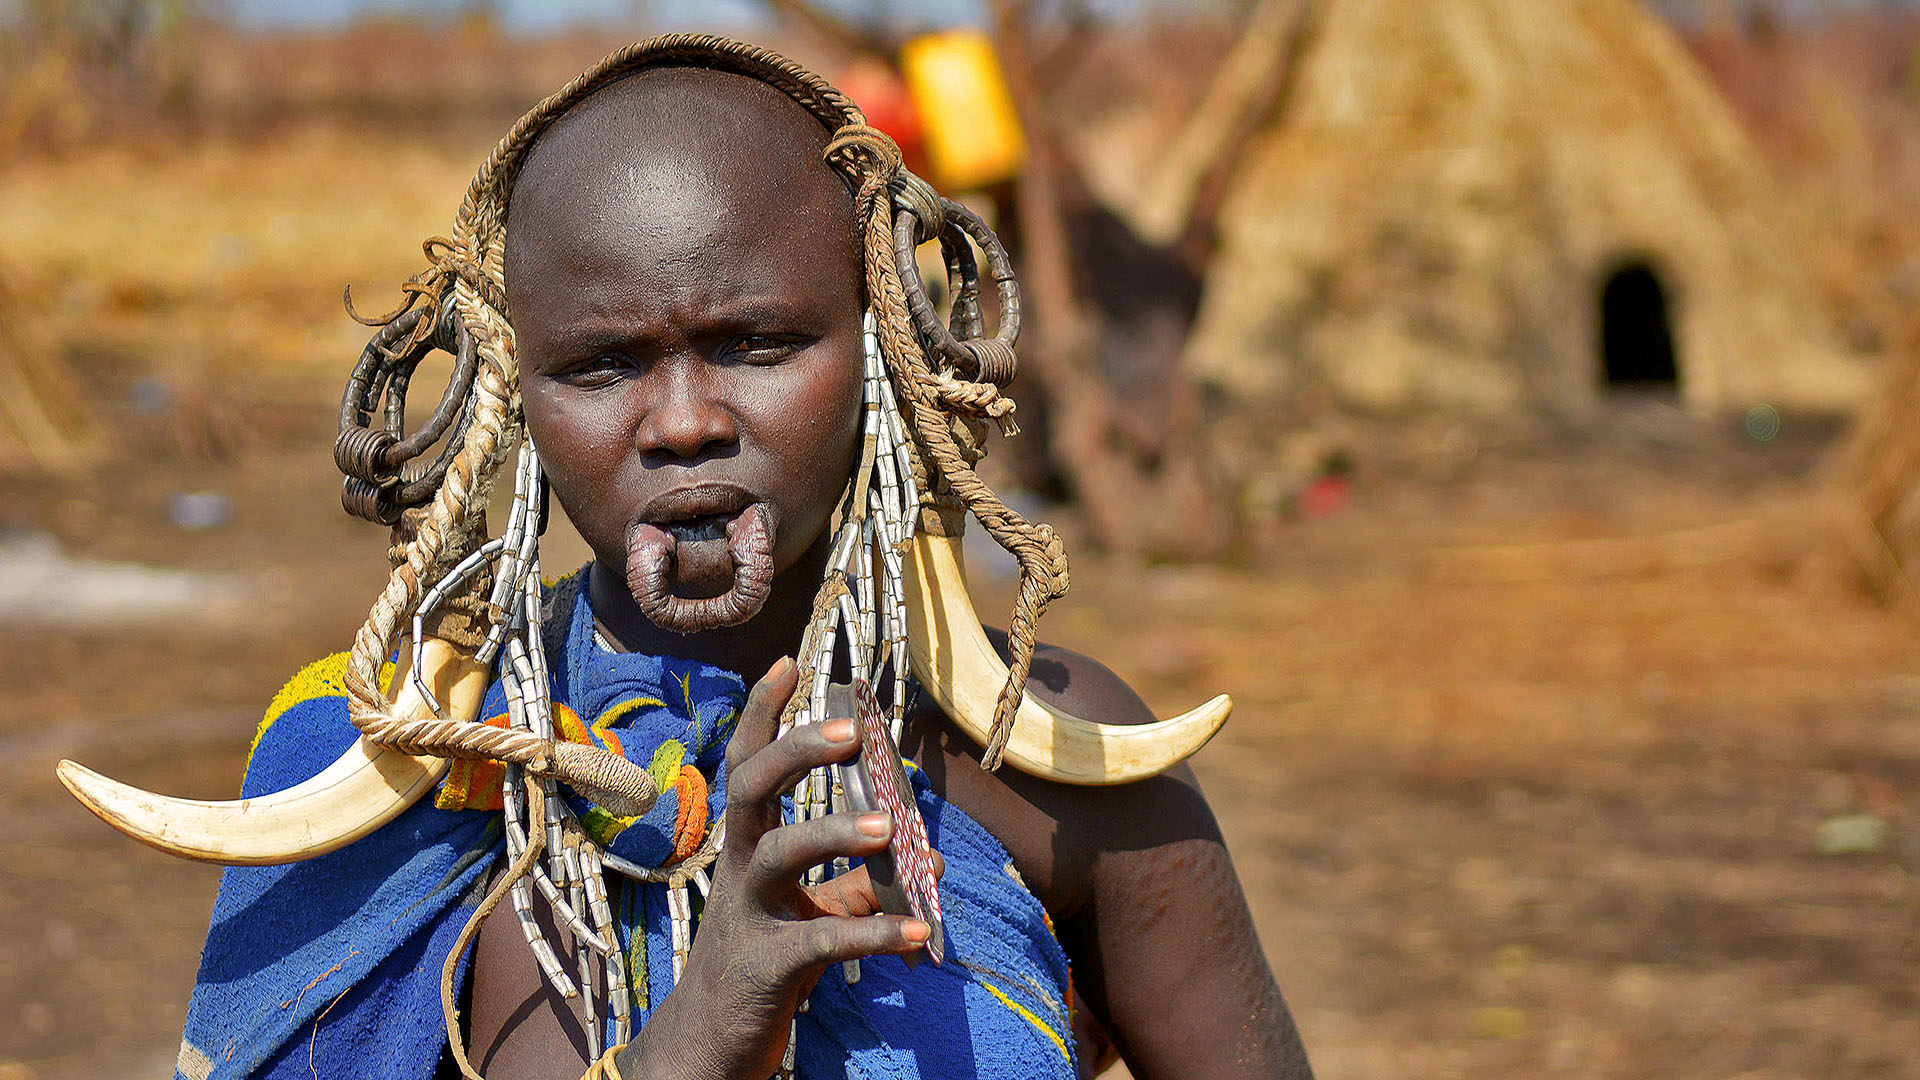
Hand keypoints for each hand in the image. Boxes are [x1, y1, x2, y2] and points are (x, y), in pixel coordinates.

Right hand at [615, 658, 933, 1079]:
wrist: (713, 1043)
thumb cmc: (765, 961)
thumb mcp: (812, 913)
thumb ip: (862, 883)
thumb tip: (928, 857)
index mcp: (747, 845)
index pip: (746, 764)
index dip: (763, 712)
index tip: (788, 660)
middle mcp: (737, 868)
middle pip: (750, 789)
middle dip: (795, 752)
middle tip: (848, 730)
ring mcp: (747, 915)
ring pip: (776, 854)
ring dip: (833, 833)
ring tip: (886, 829)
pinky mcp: (766, 967)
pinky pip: (819, 939)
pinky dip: (872, 933)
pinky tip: (919, 932)